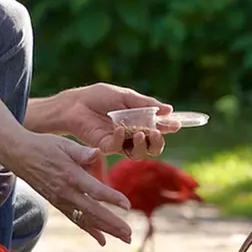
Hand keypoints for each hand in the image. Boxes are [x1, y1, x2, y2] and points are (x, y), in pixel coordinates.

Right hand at [1, 131, 132, 245]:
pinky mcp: (58, 204)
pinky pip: (76, 220)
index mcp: (71, 175)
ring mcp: (61, 200)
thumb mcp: (64, 143)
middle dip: (112, 224)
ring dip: (106, 230)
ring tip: (124, 239)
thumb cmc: (44, 145)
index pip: (95, 190)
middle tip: (129, 234)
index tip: (128, 206)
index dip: (112, 198)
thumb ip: (82, 152)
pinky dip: (90, 230)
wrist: (19, 156)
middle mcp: (66, 192)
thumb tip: (98, 152)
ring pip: (86, 219)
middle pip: (93, 212)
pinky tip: (102, 240)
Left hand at [56, 82, 171, 157]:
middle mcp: (131, 135)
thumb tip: (169, 109)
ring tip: (140, 134)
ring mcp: (119, 142)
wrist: (75, 103)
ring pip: (138, 154)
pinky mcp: (105, 146)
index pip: (158, 129)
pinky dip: (120, 139)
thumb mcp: (126, 97)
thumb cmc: (99, 97)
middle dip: (158, 143)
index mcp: (138, 122)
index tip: (176, 124)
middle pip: (151, 148)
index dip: (167, 128)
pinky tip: (119, 128)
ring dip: (142, 145)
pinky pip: (117, 148)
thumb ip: (146, 105)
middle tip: (157, 133)